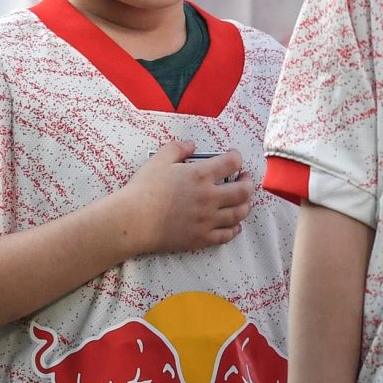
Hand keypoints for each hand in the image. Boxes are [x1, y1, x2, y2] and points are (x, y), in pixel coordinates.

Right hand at [113, 138, 253, 256]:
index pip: (231, 163)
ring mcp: (207, 220)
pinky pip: (226, 235)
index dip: (236, 157)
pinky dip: (234, 229)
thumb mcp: (159, 159)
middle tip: (245, 178)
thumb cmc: (144, 189)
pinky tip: (235, 225)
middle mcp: (209, 198)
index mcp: (200, 175)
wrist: (134, 220)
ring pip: (239, 213)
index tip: (234, 157)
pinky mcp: (201, 238)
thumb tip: (192, 145)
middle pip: (242, 191)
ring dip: (245, 205)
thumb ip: (178, 148)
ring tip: (244, 200)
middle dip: (248, 182)